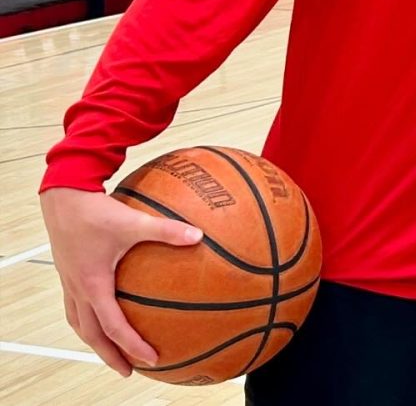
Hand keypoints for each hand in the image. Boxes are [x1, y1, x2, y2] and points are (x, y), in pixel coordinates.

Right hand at [40, 188, 202, 374]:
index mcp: (93, 284)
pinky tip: (106, 309)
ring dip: (96, 340)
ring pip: (80, 323)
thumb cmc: (96, 210)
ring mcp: (71, 282)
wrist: (63, 197)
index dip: (131, 346)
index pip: (112, 326)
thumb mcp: (134, 221)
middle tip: (128, 371)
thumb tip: (199, 235)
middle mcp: (79, 289)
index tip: (150, 359)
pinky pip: (77, 305)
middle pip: (91, 335)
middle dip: (109, 355)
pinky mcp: (69, 272)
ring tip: (113, 349)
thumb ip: (166, 229)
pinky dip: (90, 317)